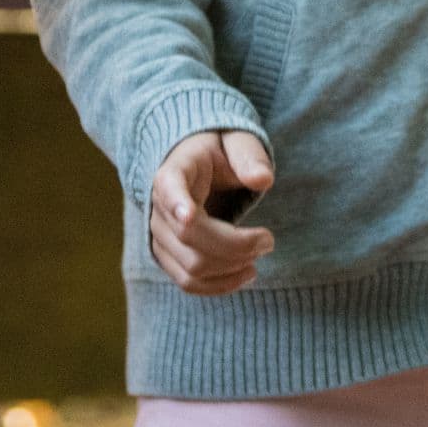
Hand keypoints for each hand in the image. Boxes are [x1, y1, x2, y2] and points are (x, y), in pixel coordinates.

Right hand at [149, 130, 276, 295]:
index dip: (176, 203)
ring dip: (231, 268)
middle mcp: (158, 208)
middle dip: (235, 245)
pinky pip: (188, 282)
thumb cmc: (221, 151)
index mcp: (174, 172)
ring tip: (261, 252)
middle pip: (189, 237)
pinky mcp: (168, 258)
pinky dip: (220, 285)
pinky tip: (246, 273)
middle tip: (268, 239)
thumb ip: (249, 157)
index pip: (168, 188)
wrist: (200, 166)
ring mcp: (160, 237)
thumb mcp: (238, 142)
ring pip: (190, 267)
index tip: (189, 216)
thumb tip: (263, 180)